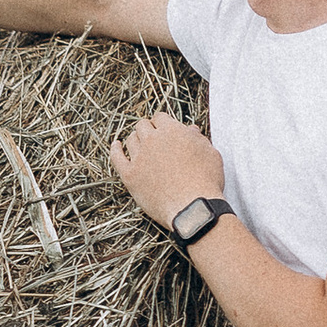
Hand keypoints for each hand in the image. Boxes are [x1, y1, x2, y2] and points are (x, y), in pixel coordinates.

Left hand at [110, 112, 224, 225]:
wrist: (193, 208)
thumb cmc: (206, 183)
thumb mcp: (210, 154)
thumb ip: (198, 139)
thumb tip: (191, 130)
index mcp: (172, 131)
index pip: (160, 117)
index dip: (161, 123)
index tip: (162, 129)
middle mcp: (152, 140)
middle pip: (142, 126)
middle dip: (148, 130)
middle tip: (152, 138)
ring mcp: (139, 157)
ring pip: (131, 140)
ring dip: (135, 140)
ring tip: (138, 145)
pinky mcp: (130, 175)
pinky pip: (116, 157)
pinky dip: (115, 150)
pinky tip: (116, 147)